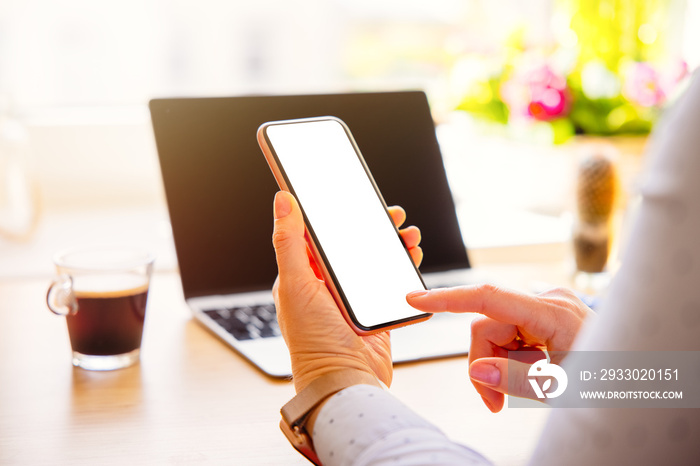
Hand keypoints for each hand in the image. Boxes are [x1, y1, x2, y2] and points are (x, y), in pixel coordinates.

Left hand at [272, 191, 421, 391]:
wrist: (346, 383)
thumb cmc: (314, 342)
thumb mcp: (296, 285)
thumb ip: (289, 242)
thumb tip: (282, 200)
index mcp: (303, 277)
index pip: (318, 236)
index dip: (335, 215)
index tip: (352, 197)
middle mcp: (327, 287)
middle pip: (351, 246)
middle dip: (371, 227)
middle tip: (391, 214)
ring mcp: (352, 300)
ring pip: (374, 261)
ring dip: (391, 245)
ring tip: (407, 234)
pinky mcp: (375, 313)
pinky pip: (391, 282)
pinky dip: (402, 267)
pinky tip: (411, 256)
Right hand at [406, 285, 593, 411]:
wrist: (640, 381)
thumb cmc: (609, 384)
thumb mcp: (560, 390)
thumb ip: (514, 378)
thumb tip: (477, 369)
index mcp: (554, 313)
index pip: (489, 298)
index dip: (448, 299)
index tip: (415, 300)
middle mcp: (549, 300)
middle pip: (488, 325)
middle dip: (485, 363)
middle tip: (494, 403)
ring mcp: (549, 306)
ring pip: (497, 332)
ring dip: (500, 364)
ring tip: (523, 391)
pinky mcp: (549, 314)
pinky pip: (513, 333)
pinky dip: (513, 357)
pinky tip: (532, 373)